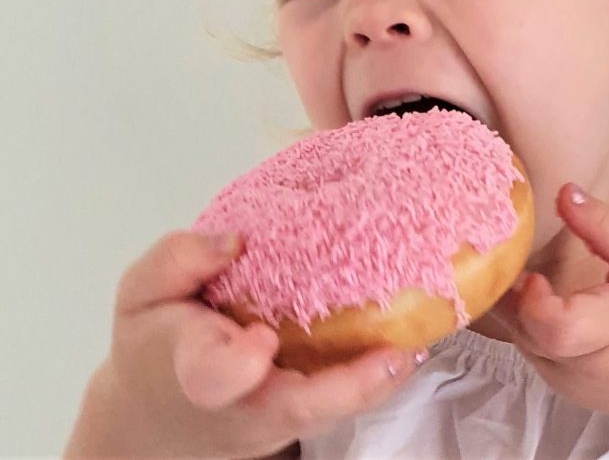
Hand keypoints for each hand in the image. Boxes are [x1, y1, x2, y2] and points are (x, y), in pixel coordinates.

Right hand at [65, 230, 422, 458]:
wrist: (165, 411)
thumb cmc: (158, 345)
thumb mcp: (143, 294)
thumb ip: (177, 259)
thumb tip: (234, 241)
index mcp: (195, 367)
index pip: (213, 375)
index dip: (238, 362)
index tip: (260, 336)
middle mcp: (244, 402)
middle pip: (296, 408)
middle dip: (347, 387)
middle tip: (395, 353)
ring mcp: (279, 418)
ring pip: (332, 412)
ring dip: (378, 382)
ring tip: (415, 345)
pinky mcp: (305, 417)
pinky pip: (344, 403)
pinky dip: (379, 377)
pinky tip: (410, 343)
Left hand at [490, 183, 608, 421]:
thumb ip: (607, 227)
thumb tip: (565, 192)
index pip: (559, 328)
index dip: (536, 301)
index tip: (537, 275)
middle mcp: (585, 363)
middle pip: (526, 331)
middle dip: (516, 294)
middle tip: (526, 265)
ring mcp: (566, 381)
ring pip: (518, 338)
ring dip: (519, 306)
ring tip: (537, 281)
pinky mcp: (555, 385)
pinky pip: (526, 347)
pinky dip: (526, 323)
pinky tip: (544, 303)